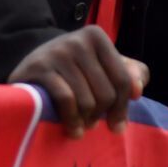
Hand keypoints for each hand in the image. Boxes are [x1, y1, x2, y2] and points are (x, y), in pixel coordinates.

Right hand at [8, 27, 146, 136]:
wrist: (29, 67)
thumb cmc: (73, 70)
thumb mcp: (102, 66)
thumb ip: (128, 74)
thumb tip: (138, 89)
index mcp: (96, 36)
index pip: (122, 80)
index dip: (122, 108)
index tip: (117, 126)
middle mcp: (78, 40)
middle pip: (105, 93)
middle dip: (100, 115)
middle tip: (92, 123)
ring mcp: (57, 52)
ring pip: (87, 101)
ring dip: (85, 121)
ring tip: (81, 127)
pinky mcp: (39, 68)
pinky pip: (66, 100)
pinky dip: (72, 120)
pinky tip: (72, 130)